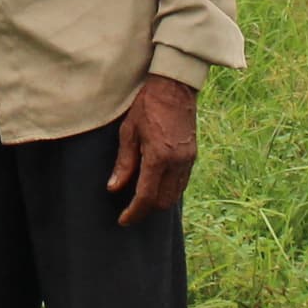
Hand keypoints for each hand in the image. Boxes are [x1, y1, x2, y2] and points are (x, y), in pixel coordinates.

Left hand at [109, 74, 197, 225]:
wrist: (175, 86)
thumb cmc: (148, 105)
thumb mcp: (128, 131)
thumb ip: (124, 163)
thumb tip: (114, 188)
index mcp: (158, 157)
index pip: (146, 196)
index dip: (134, 212)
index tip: (123, 220)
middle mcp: (177, 162)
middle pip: (163, 201)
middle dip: (146, 210)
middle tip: (130, 210)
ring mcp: (188, 160)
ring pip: (175, 194)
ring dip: (159, 201)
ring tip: (142, 199)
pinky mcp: (192, 155)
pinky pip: (182, 182)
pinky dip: (169, 189)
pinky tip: (156, 184)